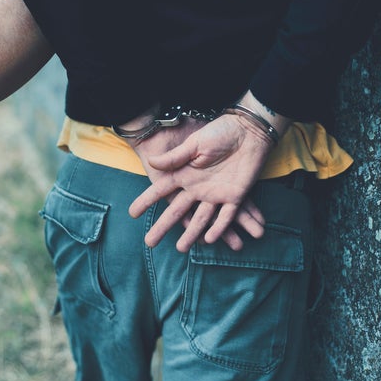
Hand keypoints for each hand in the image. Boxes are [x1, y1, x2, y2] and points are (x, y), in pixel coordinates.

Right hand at [129, 112, 275, 252]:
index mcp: (185, 174)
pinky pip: (226, 215)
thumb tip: (152, 161)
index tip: (132, 214)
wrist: (248, 132)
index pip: (161, 191)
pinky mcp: (235, 195)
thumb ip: (175, 157)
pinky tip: (210, 239)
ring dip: (192, 234)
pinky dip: (219, 227)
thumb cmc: (220, 133)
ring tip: (180, 249)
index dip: (147, 202)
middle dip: (163, 226)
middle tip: (149, 243)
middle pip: (177, 211)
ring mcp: (215, 194)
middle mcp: (197, 188)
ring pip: (201, 218)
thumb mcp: (194, 143)